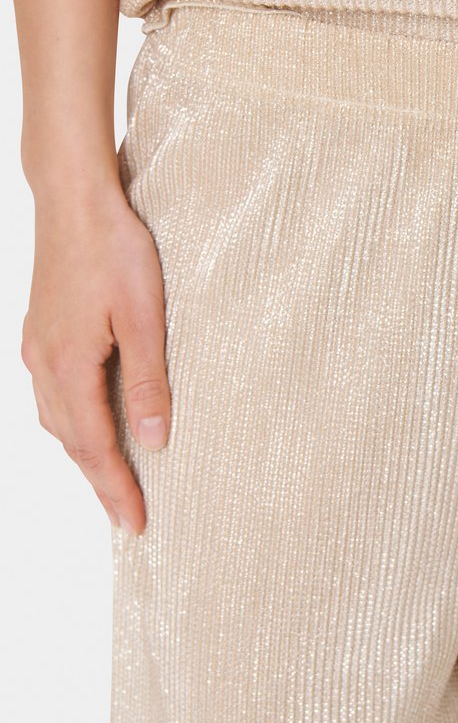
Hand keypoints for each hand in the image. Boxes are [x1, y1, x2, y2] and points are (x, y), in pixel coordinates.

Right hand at [21, 187, 170, 534]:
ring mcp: (37, 346)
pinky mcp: (41, 330)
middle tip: (127, 517)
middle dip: (99, 482)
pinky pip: (53, 394)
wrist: (74, 199)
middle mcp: (44, 363)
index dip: (117, 488)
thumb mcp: (145, 316)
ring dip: (84, 454)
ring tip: (112, 480)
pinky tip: (89, 421)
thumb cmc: (115, 248)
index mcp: (70, 365)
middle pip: (71, 441)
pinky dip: (73, 422)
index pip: (95, 447)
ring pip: (58, 420)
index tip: (137, 523)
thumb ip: (148, 380)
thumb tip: (154, 441)